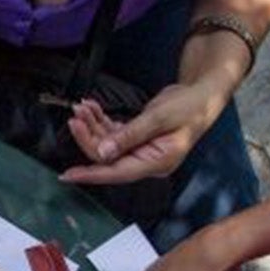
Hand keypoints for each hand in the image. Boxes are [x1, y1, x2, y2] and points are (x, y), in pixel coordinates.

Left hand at [61, 77, 230, 187]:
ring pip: (108, 144)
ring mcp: (141, 150)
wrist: (202, 95)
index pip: (116, 173)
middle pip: (108, 157)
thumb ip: (130, 135)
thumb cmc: (189, 107)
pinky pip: (113, 134)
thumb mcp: (159, 118)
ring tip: (82, 108)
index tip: (67, 175)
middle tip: (75, 117)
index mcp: (156, 162)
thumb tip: (103, 152)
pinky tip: (91, 108)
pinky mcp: (137, 138)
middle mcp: (146, 160)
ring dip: (92, 126)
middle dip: (89, 138)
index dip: (91, 174)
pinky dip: (100, 121)